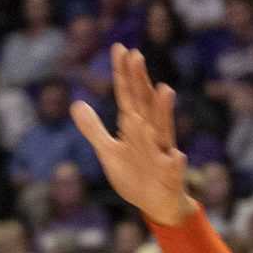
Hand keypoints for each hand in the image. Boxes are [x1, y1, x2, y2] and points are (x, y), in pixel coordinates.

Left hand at [72, 45, 189, 225]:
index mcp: (135, 127)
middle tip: (136, 55)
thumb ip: (93, 128)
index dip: (123, 74)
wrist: (155, 204)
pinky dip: (175, 162)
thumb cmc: (135, 174)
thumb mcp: (108, 150)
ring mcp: (161, 153)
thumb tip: (76, 103)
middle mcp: (151, 134)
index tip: (120, 48)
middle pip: (144, 104)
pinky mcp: (170, 175)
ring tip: (164, 89)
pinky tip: (176, 155)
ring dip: (163, 111)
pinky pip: (173, 168)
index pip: (127, 95)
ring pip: (162, 130)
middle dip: (140, 81)